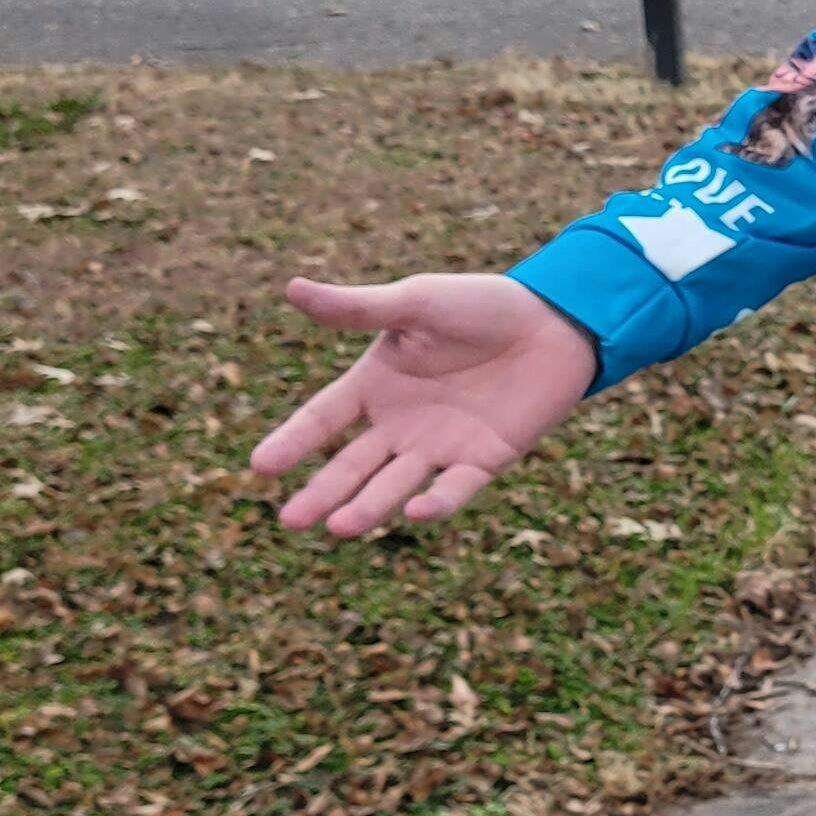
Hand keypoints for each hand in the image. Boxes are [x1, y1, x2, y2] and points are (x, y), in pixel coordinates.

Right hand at [252, 271, 598, 536]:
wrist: (554, 321)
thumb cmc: (480, 306)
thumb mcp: (415, 304)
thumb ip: (358, 309)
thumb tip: (291, 288)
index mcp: (375, 384)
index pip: (322, 419)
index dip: (293, 442)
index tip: (261, 466)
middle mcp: (400, 423)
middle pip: (352, 464)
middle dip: (322, 492)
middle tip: (291, 521)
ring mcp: (440, 445)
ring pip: (395, 484)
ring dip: (368, 506)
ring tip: (338, 527)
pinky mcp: (483, 460)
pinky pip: (456, 487)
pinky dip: (438, 501)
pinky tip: (415, 510)